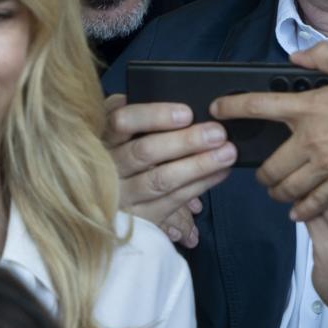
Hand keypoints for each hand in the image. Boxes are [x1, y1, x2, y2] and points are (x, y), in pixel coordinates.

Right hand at [103, 94, 235, 247]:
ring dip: (198, 165)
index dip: (154, 116)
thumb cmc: (122, 149)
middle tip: (217, 133)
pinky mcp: (138, 217)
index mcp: (102, 136)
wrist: (100, 200)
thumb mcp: (121, 129)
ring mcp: (121, 195)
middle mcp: (108, 166)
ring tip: (227, 152)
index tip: (186, 113)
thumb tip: (182, 110)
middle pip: (144, 152)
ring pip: (160, 180)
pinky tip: (219, 172)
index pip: (122, 121)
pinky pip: (172, 201)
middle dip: (185, 142)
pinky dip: (199, 185)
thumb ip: (140, 117)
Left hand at [211, 41, 327, 219]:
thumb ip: (322, 57)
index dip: (232, 107)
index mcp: (312, 106)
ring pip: (287, 189)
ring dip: (276, 191)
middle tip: (260, 169)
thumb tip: (296, 57)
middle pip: (269, 166)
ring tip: (276, 188)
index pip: (259, 106)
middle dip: (259, 171)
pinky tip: (297, 210)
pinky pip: (314, 204)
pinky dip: (302, 209)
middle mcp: (313, 139)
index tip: (217, 109)